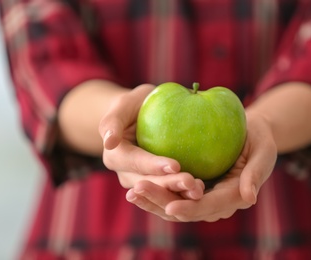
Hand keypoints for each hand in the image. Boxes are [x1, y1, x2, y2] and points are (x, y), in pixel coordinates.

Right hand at [98, 83, 204, 199]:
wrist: (143, 117)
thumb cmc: (135, 105)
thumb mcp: (124, 104)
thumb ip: (113, 120)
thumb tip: (109, 142)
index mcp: (115, 156)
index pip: (134, 162)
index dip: (152, 165)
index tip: (174, 165)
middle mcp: (126, 174)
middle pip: (147, 183)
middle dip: (169, 185)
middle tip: (191, 182)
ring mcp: (141, 183)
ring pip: (159, 193)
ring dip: (178, 194)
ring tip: (198, 190)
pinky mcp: (157, 185)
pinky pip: (169, 192)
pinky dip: (184, 193)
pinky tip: (201, 190)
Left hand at [126, 113, 276, 221]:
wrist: (250, 133)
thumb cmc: (259, 138)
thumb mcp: (263, 150)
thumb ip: (257, 173)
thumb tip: (249, 198)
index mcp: (234, 196)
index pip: (210, 206)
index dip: (190, 209)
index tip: (170, 207)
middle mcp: (216, 201)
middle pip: (186, 209)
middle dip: (161, 204)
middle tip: (137, 192)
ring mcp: (203, 195)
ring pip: (175, 204)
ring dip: (152, 201)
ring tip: (131, 193)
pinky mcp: (193, 186)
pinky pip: (172, 192)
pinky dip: (155, 190)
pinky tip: (136, 183)